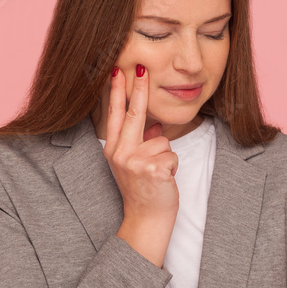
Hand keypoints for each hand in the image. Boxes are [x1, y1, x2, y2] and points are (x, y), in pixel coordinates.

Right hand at [102, 64, 178, 267]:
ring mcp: (135, 161)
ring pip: (162, 140)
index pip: (116, 115)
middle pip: (135, 113)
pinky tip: (164, 180)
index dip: (118, 92)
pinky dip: (173, 166)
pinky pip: (172, 154)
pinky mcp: (153, 169)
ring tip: (158, 174)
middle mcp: (120, 153)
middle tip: (141, 67)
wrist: (146, 219)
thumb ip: (140, 142)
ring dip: (166, 155)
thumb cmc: (143, 190)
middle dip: (139, 88)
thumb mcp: (134, 164)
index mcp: (113, 149)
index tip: (117, 71)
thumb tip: (152, 125)